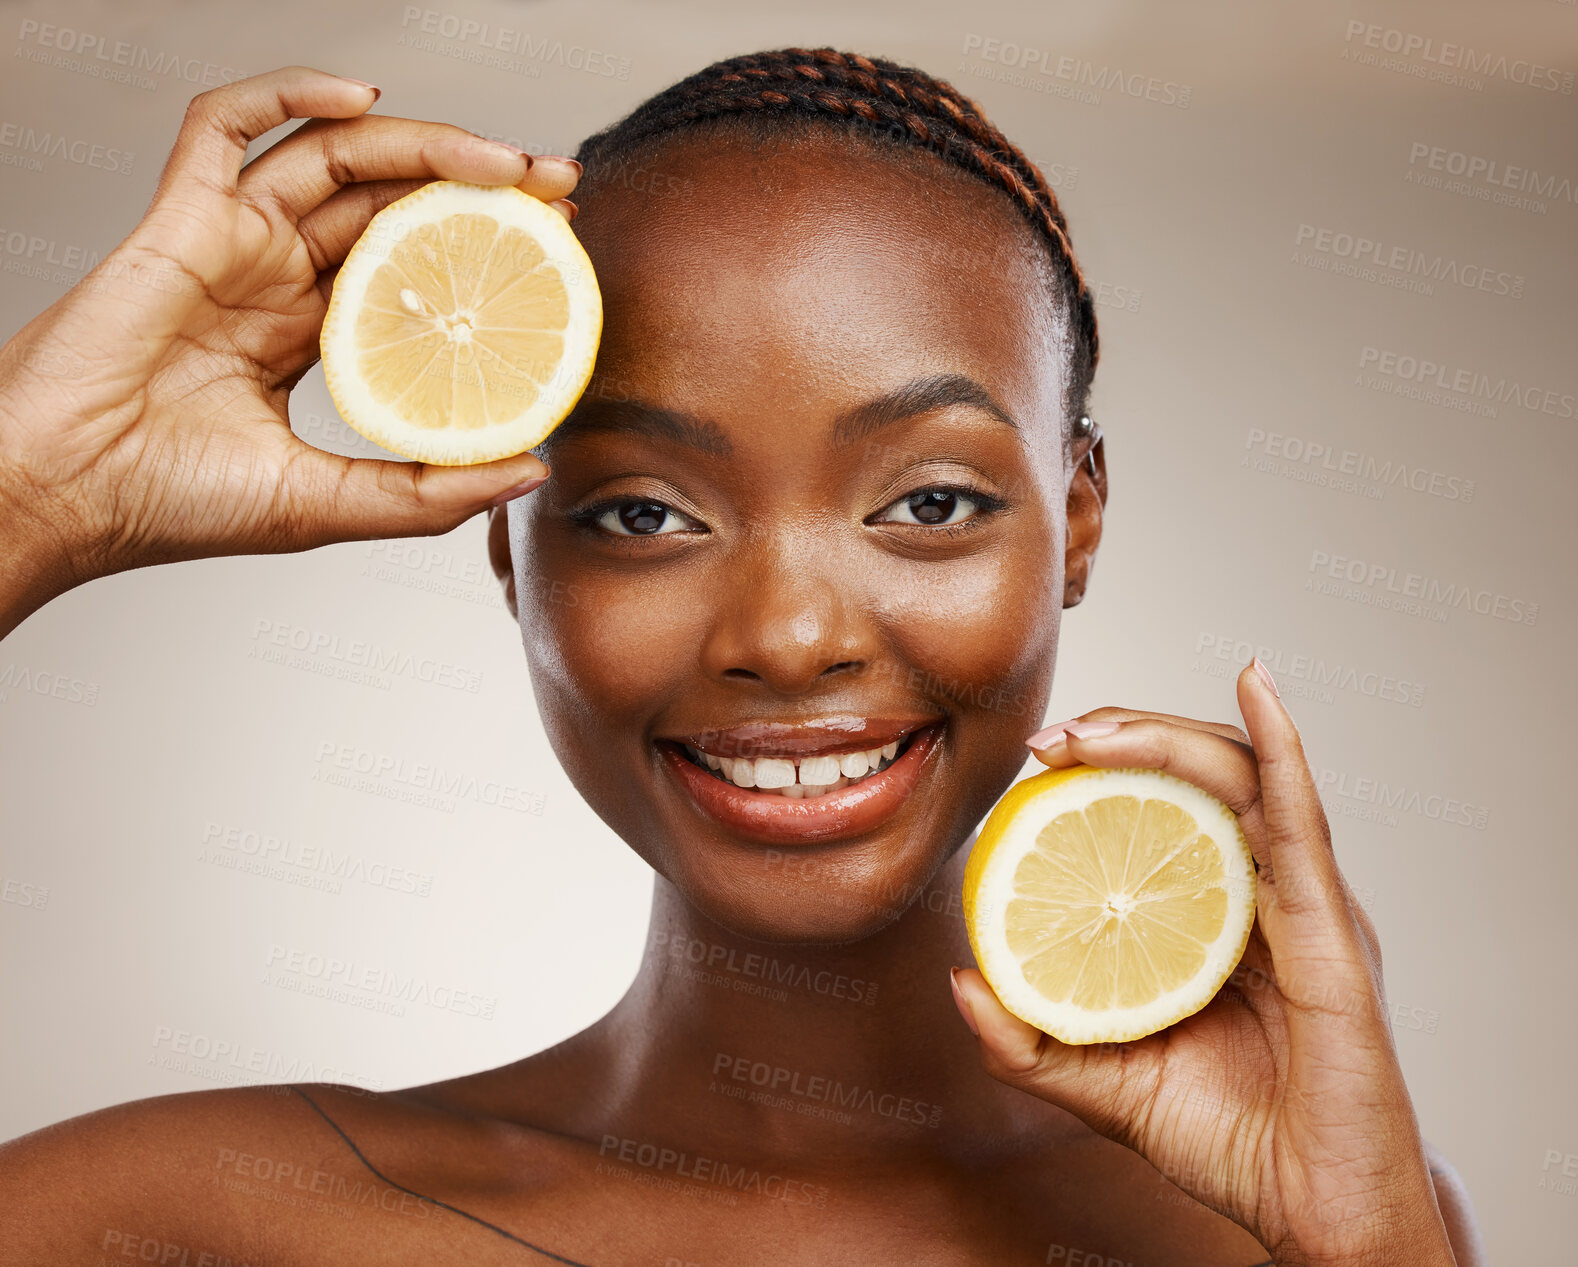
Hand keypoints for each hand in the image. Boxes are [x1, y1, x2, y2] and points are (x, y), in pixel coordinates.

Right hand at [0, 66, 578, 634]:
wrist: (65, 496)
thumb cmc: (173, 505)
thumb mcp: (330, 505)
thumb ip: (430, 491)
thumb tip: (534, 469)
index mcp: (307, 338)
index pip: (414, 271)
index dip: (484, 250)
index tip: (558, 246)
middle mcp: (275, 281)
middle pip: (390, 204)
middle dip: (478, 185)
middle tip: (555, 187)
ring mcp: (230, 243)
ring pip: (334, 158)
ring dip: (424, 144)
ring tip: (502, 160)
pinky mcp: (178, 216)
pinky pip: (226, 123)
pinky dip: (289, 94)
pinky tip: (361, 98)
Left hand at [949, 662, 1456, 1266]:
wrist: (1309, 1212)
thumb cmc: (1224, 1143)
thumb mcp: (1100, 1085)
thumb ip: (1029, 1038)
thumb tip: (959, 979)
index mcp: (1221, 916)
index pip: (1170, 805)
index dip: (1109, 763)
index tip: (1038, 755)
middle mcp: (1269, 893)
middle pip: (1204, 774)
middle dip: (1127, 734)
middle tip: (1052, 739)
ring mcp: (1305, 901)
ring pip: (1241, 776)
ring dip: (1164, 735)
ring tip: (1096, 728)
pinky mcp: (1329, 924)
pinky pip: (1302, 813)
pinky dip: (1280, 740)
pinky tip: (1254, 684)